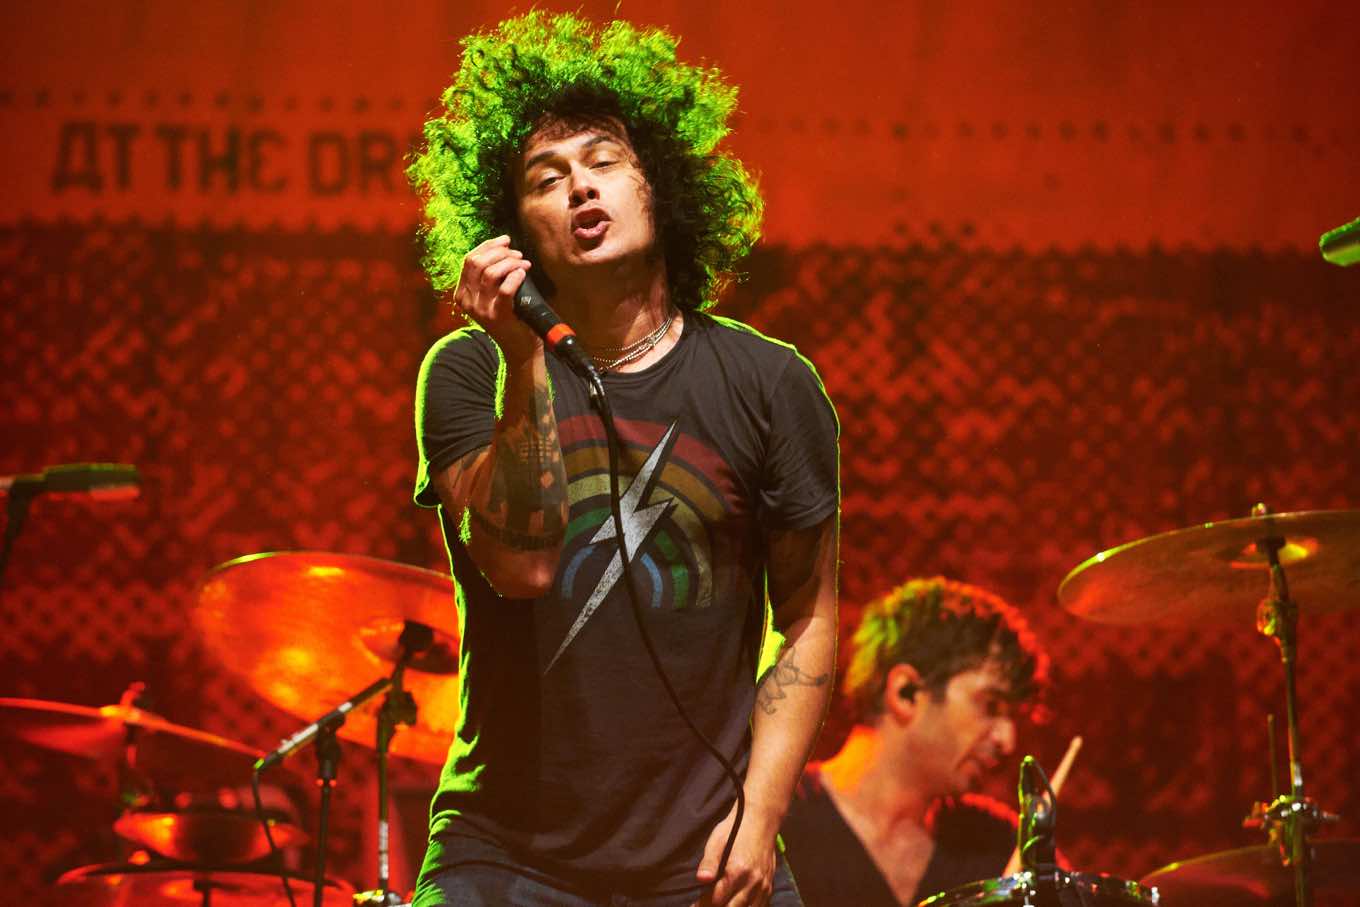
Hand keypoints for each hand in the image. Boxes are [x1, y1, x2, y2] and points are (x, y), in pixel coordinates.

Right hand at [452, 235, 538, 362]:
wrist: (519, 349)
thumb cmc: (510, 318)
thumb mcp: (492, 296)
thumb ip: (489, 276)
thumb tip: (503, 246)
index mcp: (462, 294)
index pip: (469, 260)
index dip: (488, 246)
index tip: (505, 241)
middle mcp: (468, 301)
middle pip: (478, 263)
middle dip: (500, 252)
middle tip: (517, 254)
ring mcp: (481, 310)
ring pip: (490, 273)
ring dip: (510, 263)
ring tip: (523, 263)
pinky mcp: (498, 316)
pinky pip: (505, 288)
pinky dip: (515, 276)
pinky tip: (523, 273)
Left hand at [691, 800, 778, 906]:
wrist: (762, 819)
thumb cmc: (736, 828)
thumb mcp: (717, 840)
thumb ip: (709, 862)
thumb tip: (701, 880)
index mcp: (737, 871)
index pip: (716, 900)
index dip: (702, 905)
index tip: (694, 906)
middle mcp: (753, 882)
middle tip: (705, 905)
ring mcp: (763, 886)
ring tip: (719, 904)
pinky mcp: (769, 887)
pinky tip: (736, 903)